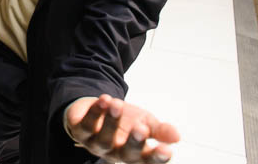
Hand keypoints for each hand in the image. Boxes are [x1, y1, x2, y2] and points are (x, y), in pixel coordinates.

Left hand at [65, 95, 179, 163]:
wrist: (98, 107)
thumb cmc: (126, 120)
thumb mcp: (145, 122)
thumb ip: (159, 131)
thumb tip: (177, 136)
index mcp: (134, 154)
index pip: (147, 160)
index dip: (157, 158)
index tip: (167, 150)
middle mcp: (115, 152)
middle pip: (126, 154)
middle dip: (134, 142)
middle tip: (142, 128)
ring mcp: (96, 144)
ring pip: (104, 139)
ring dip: (111, 122)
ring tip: (118, 103)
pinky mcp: (80, 131)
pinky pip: (86, 125)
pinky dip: (95, 112)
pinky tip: (104, 100)